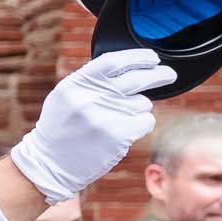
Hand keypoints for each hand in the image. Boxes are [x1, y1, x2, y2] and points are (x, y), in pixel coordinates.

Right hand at [9, 49, 178, 202]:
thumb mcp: (67, 97)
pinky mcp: (117, 135)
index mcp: (75, 84)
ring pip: (143, 103)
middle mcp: (89, 97)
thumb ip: (91, 81)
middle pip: (136, 78)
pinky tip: (127, 130)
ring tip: (119, 119)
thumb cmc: (63, 128)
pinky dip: (143, 123)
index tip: (153, 57)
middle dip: (158, 75)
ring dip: (140, 108)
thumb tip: (125, 67)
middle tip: (169, 74)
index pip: (112, 61)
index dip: (137, 57)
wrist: (52, 162)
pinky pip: (146, 121)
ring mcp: (104, 117)